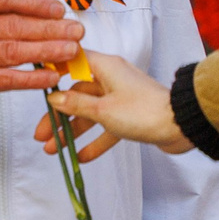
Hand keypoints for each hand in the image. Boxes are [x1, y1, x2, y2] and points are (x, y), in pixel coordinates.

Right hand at [0, 0, 85, 118]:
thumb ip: (8, 13)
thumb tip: (53, 13)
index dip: (35, 2)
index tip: (59, 9)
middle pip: (14, 26)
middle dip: (50, 28)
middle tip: (76, 31)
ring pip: (15, 51)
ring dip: (47, 50)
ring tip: (71, 50)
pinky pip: (10, 79)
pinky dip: (34, 77)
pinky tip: (53, 75)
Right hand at [38, 54, 189, 154]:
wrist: (182, 126)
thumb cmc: (143, 111)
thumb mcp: (103, 109)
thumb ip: (76, 104)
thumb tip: (54, 98)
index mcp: (104, 67)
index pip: (72, 61)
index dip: (54, 70)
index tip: (36, 80)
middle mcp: (111, 79)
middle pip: (76, 95)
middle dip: (57, 116)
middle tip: (40, 134)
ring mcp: (121, 99)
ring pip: (89, 114)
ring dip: (71, 132)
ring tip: (52, 150)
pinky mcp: (130, 117)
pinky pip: (106, 128)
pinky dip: (94, 142)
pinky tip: (80, 158)